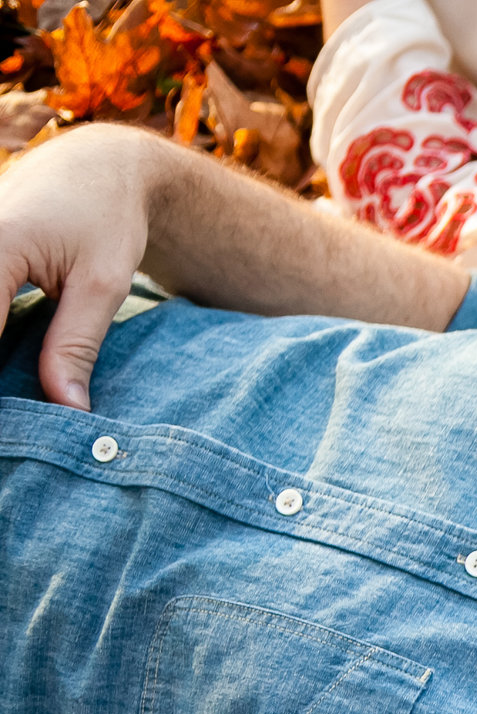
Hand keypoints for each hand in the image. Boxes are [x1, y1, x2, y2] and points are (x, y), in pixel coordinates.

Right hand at [0, 124, 160, 409]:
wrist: (97, 163)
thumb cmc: (107, 217)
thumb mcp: (102, 285)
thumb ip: (76, 346)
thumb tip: (67, 410)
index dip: (2, 384)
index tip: (19, 428)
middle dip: (2, 370)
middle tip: (25, 423)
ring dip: (1, 354)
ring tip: (24, 403)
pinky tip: (17, 366)